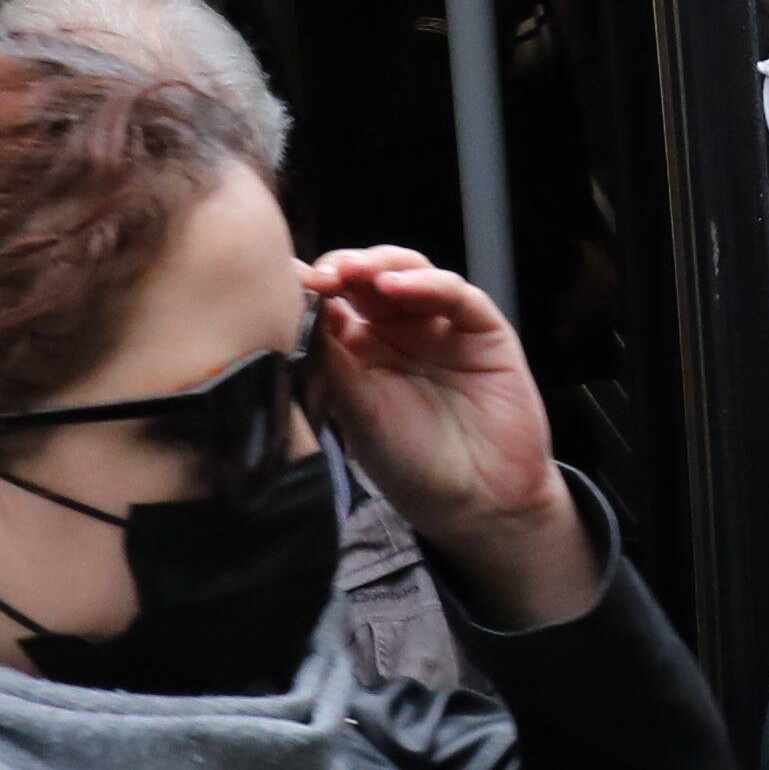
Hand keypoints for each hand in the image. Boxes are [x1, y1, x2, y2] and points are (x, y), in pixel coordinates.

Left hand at [303, 245, 590, 622]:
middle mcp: (396, 332)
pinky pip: (454, 294)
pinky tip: (397, 286)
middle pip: (365, 277)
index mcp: (357, 351)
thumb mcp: (356, 412)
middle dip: (342, 268)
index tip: (286, 283)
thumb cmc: (411, 464)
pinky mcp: (482, 328)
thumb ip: (328, 359)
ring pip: (408, 273)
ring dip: (379, 265)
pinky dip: (426, 283)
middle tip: (321, 275)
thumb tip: (293, 307)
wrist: (477, 503)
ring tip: (354, 273)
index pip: (330, 301)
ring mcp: (439, 326)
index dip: (310, 286)